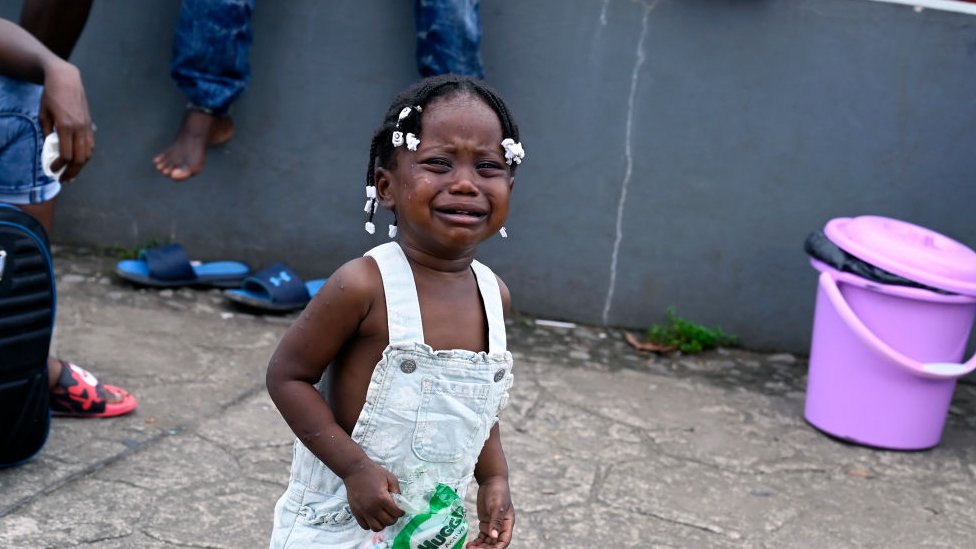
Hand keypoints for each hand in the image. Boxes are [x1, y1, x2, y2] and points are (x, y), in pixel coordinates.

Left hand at [38, 60, 92, 182]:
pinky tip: (79, 161)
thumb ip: (47, 132)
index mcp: (66, 126)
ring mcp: (87, 127)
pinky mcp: (90, 125)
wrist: (67, 80)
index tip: (52, 170)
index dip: (59, 166)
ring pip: (88, 154)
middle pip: (79, 158)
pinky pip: (91, 145)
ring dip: (80, 166)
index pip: (66, 154)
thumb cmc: (51, 95)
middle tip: (64, 180)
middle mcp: (80, 129)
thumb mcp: (43, 113)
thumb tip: (50, 148)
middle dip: (72, 172)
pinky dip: (86, 156)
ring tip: (72, 174)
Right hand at [342, 459, 404, 531]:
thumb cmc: (373, 472)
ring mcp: (363, 512)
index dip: (401, 512)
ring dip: (383, 523)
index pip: (396, 513)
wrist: (354, 470)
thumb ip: (397, 491)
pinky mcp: (356, 513)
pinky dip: (371, 524)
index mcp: (382, 498)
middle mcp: (373, 508)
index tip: (400, 509)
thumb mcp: (390, 478)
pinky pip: (365, 526)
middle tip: (392, 512)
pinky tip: (373, 516)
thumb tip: (400, 503)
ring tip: (383, 516)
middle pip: (388, 522)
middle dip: (393, 518)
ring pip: (377, 528)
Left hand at [466, 477, 514, 547]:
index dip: (497, 548)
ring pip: (487, 541)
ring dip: (479, 546)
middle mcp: (501, 527)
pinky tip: (469, 544)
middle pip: (494, 543)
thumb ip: (495, 521)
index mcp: (507, 523)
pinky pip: (481, 536)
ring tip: (469, 548)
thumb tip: (494, 536)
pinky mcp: (485, 523)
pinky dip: (476, 541)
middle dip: (485, 548)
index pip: (504, 540)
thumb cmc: (498, 491)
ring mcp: (492, 526)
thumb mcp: (497, 506)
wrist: (491, 481)